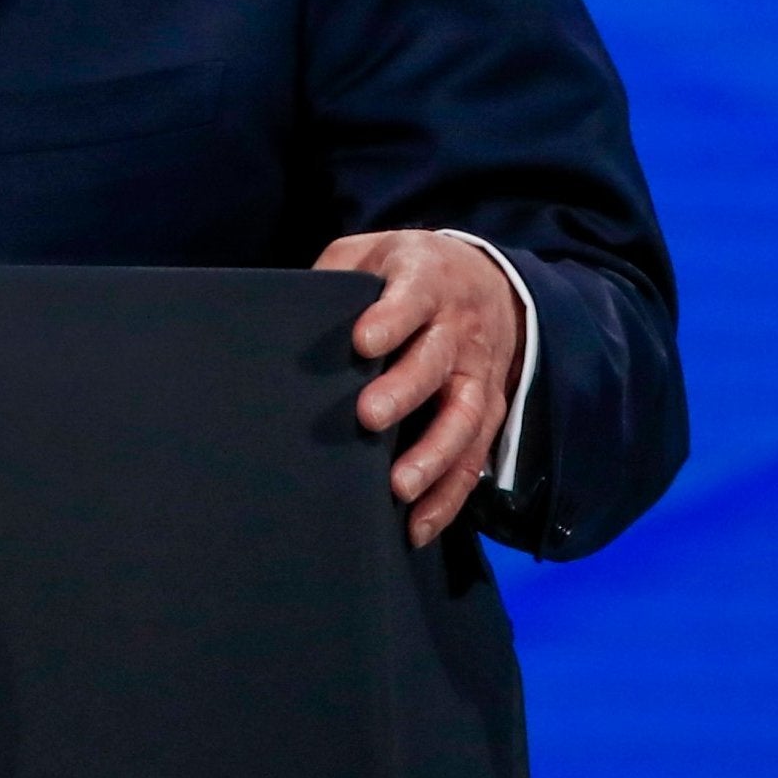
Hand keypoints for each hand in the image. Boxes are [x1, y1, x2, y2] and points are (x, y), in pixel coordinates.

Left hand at [315, 230, 523, 547]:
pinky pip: (474, 457)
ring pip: (464, 418)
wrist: (488, 279)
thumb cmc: (408, 269)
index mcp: (427, 281)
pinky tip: (418, 524)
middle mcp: (459, 329)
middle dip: (404, 391)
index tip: (362, 340)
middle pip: (435, 362)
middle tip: (367, 417)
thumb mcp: (370, 253)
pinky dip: (449, 495)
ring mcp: (479, 373)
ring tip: (399, 487)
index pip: (411, 298)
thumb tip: (287, 312)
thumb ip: (335, 276)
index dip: (390, 318)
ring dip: (433, 455)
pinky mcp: (490, 412)